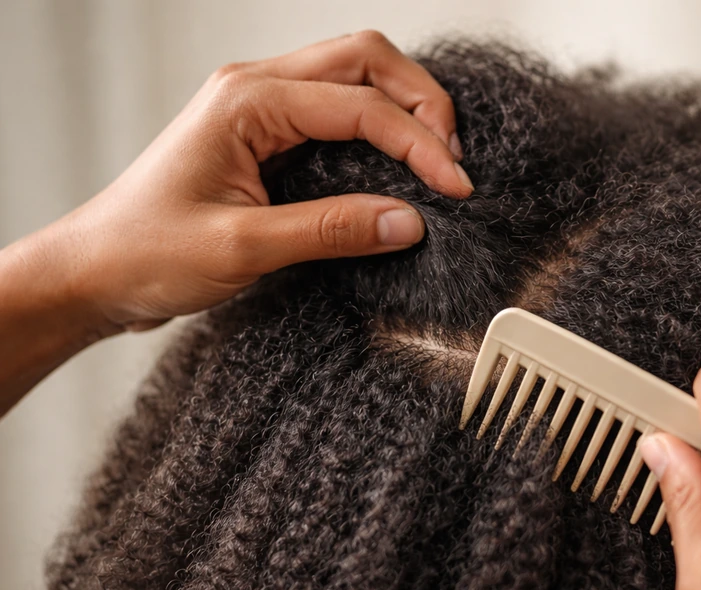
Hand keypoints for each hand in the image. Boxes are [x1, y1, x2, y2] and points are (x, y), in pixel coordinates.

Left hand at [52, 29, 471, 332]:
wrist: (97, 272)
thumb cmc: (148, 253)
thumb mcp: (244, 247)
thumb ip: (330, 230)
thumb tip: (410, 221)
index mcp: (248, 101)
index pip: (360, 106)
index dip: (419, 145)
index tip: (457, 188)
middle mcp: (257, 89)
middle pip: (365, 60)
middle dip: (422, 101)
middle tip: (455, 159)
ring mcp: (261, 108)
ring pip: (355, 77)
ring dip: (404, 109)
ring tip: (438, 160)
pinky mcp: (266, 137)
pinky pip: (337, 112)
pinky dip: (378, 130)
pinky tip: (399, 166)